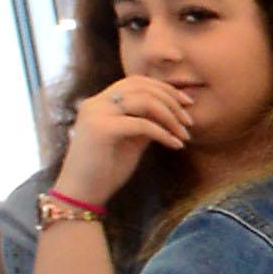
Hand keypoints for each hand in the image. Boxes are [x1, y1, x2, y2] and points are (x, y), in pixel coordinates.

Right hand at [54, 76, 190, 205]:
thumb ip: (147, 122)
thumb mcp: (132, 140)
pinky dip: (163, 134)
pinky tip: (176, 145)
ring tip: (185, 135)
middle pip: (141, 87)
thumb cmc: (107, 169)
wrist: (82, 192)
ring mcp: (96, 114)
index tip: (187, 103)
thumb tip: (173, 111)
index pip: (135, 81)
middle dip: (171, 100)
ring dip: (171, 117)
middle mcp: (96, 103)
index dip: (164, 88)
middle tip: (190, 120)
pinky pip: (142, 124)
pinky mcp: (101, 129)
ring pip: (144, 101)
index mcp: (100, 102)